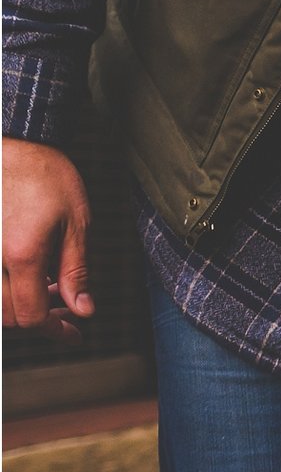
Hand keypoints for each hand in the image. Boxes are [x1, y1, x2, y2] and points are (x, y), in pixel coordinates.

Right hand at [3, 139, 94, 333]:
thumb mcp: (75, 225)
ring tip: (48, 290)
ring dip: (19, 304)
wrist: (16, 140)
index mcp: (21, 254)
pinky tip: (27, 274)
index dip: (54, 329)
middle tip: (65, 312)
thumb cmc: (45, 174)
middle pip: (6, 314)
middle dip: (37, 320)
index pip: (30, 316)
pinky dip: (7, 284)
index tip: (72, 331)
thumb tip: (82, 310)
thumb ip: (76, 272)